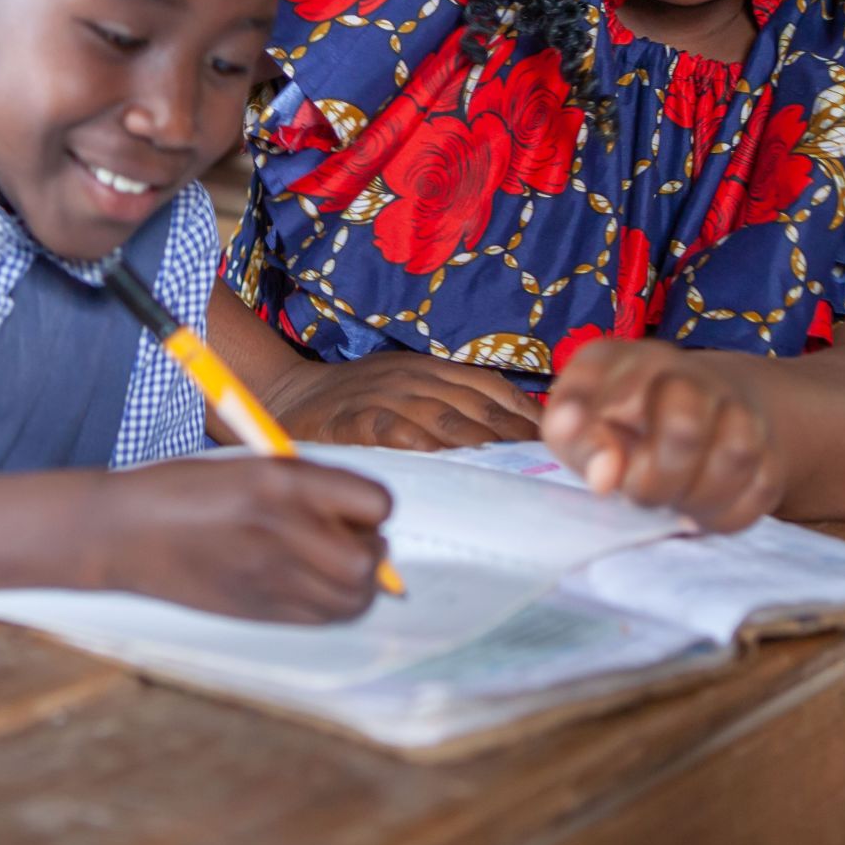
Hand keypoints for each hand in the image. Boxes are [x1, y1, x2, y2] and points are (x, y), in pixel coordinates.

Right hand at [89, 457, 391, 622]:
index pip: (375, 503)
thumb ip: (308, 486)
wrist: (125, 531)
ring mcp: (270, 578)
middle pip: (370, 561)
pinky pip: (323, 618)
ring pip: (354, 598)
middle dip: (372, 549)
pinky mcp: (258, 612)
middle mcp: (283, 531)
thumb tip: (364, 514)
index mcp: (282, 482)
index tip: (355, 505)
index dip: (372, 506)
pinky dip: (331, 604)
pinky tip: (306, 583)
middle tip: (351, 537)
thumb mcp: (253, 465)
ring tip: (331, 563)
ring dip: (357, 583)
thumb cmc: (187, 488)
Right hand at [264, 349, 542, 449]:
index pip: (490, 387)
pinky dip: (423, 446)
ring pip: (444, 419)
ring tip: (512, 477)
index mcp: (428, 367)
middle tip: (546, 470)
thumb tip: (508, 434)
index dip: (524, 415)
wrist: (289, 396)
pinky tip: (447, 468)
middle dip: (514, 438)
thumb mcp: (405, 385)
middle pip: (477, 406)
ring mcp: (384, 397)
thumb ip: (448, 402)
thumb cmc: (354, 399)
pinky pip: (395, 431)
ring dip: (481, 447)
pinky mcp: (355, 420)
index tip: (556, 443)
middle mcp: (412, 378)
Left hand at [542, 341, 784, 531]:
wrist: (689, 417)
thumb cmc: (614, 427)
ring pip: (736, 455)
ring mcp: (735, 406)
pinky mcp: (769, 447)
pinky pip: (760, 489)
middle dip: (657, 479)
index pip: (614, 379)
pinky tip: (698, 508)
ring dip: (696, 498)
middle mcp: (685, 372)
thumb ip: (577, 443)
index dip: (602, 428)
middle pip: (686, 423)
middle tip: (638, 494)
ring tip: (670, 503)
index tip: (598, 478)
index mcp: (627, 359)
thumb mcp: (576, 428)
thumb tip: (605, 477)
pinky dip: (725, 513)